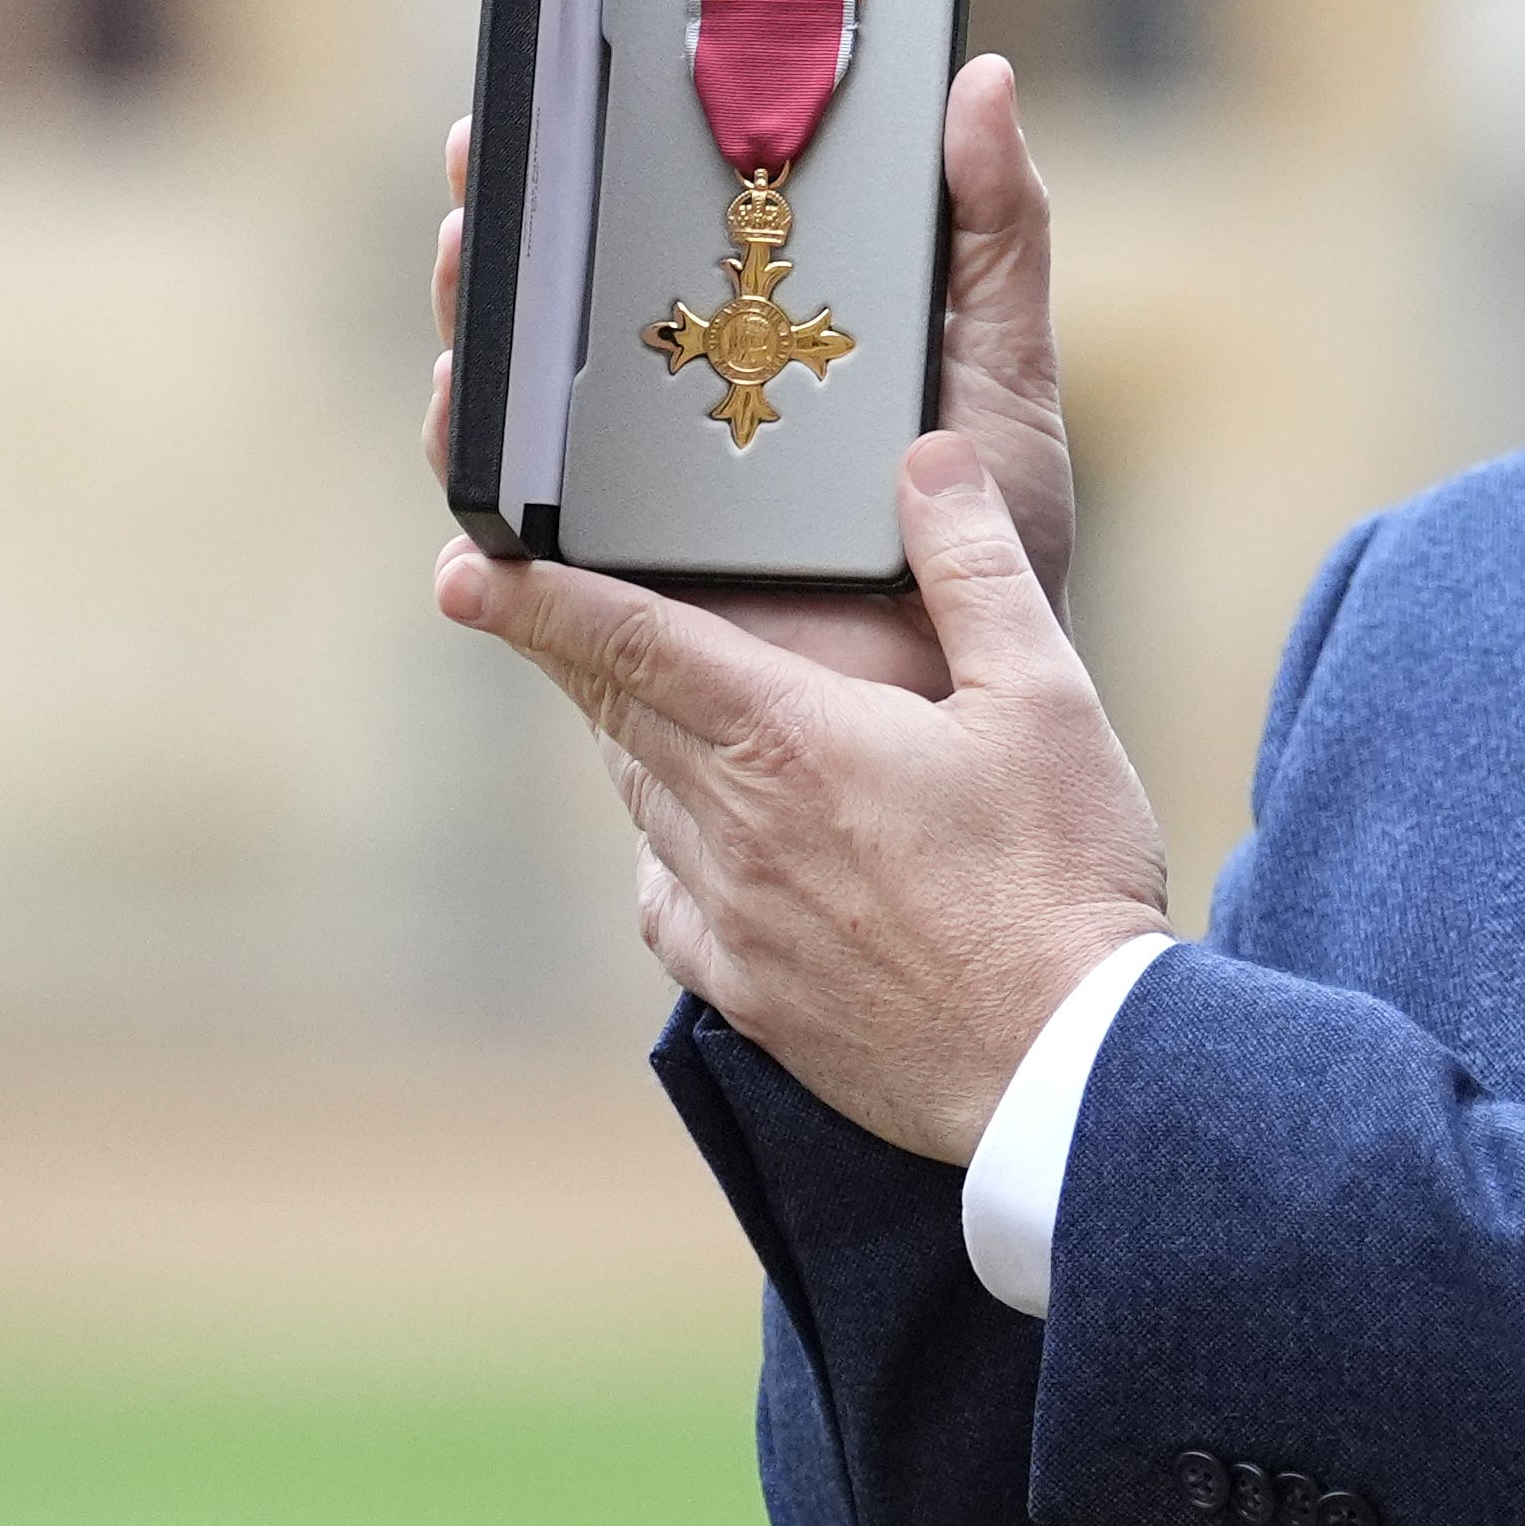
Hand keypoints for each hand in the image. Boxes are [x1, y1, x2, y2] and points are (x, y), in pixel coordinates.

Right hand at [426, 53, 1079, 695]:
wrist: (971, 702)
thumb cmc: (999, 542)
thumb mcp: (1002, 367)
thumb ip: (994, 230)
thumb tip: (982, 76)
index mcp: (756, 345)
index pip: (654, 236)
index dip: (602, 155)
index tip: (576, 75)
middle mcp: (672, 416)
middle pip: (559, 307)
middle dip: (507, 225)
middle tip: (488, 154)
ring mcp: (626, 507)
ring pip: (515, 406)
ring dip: (476, 326)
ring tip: (469, 257)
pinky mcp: (601, 599)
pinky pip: (509, 535)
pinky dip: (477, 473)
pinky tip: (473, 423)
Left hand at [432, 431, 1173, 1161]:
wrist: (1063, 1065)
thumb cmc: (1060, 876)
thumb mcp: (1045, 696)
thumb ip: (974, 566)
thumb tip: (924, 460)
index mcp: (788, 738)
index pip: (630, 642)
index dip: (536, 597)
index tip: (461, 571)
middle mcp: (733, 826)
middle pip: (618, 717)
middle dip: (571, 653)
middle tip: (527, 607)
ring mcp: (733, 919)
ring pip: (644, 804)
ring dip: (629, 744)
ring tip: (632, 705)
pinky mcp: (753, 992)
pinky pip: (671, 903)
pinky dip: (668, 854)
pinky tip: (699, 846)